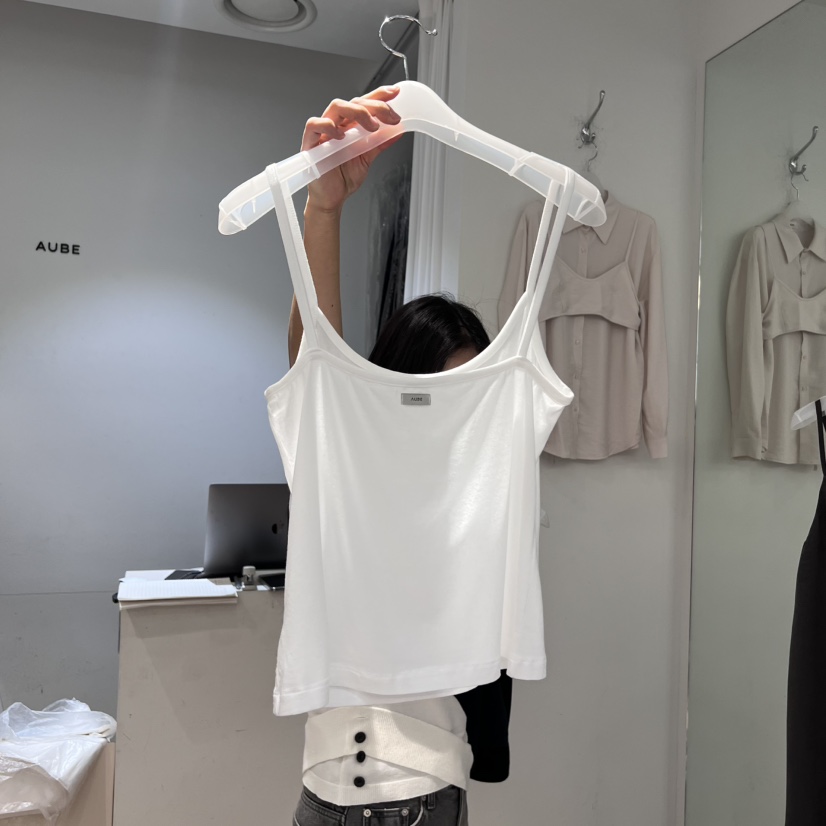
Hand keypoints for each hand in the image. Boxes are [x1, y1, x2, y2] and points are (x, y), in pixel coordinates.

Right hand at [303, 86, 402, 213]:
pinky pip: (314, 125)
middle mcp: (337, 125)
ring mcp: (323, 132)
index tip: (395, 92)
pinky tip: (341, 135)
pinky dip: (328, 126)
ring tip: (372, 126)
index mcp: (350, 126)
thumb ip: (379, 143)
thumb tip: (396, 131)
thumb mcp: (367, 158)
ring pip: (336, 107)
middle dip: (375, 106)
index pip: (363, 103)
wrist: (332, 198)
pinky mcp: (311, 143)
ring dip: (357, 112)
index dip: (378, 95)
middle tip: (391, 117)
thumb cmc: (343, 178)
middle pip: (353, 102)